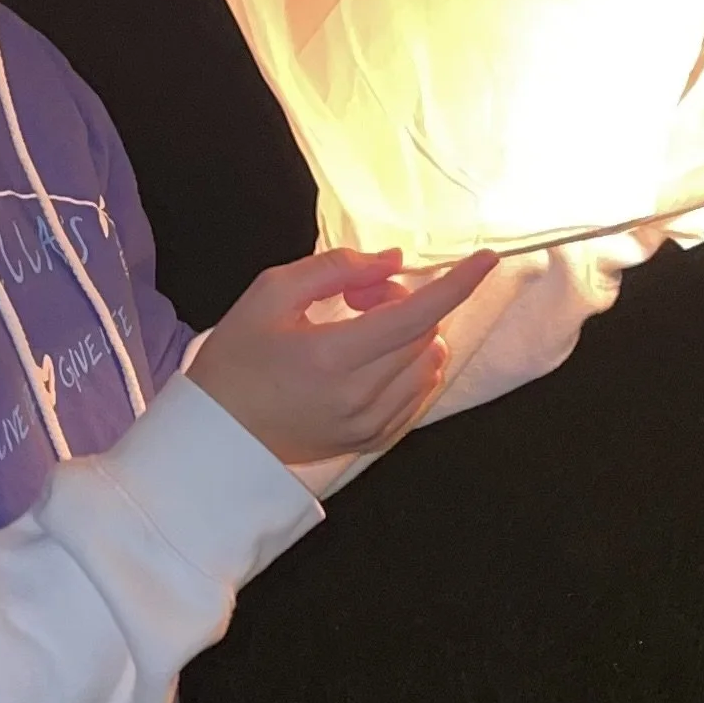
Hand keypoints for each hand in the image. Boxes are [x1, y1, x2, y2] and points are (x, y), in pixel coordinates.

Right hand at [187, 245, 500, 470]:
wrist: (217, 435)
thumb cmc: (237, 357)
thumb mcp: (271, 293)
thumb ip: (335, 268)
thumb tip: (394, 261)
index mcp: (331, 357)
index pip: (416, 316)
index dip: (457, 285)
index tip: (486, 260)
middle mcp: (359, 397)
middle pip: (425, 336)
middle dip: (407, 302)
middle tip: (360, 297)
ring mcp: (368, 425)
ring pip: (429, 366)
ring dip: (411, 336)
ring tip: (360, 330)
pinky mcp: (372, 442)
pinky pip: (418, 396)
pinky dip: (410, 367)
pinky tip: (372, 358)